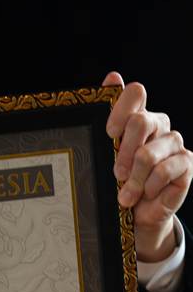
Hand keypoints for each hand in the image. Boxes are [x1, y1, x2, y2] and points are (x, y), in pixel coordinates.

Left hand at [103, 72, 192, 262]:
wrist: (136, 216)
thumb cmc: (119, 184)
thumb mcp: (106, 156)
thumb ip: (110, 122)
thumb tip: (113, 76)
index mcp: (137, 117)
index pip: (135, 94)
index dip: (121, 110)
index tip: (110, 133)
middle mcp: (158, 125)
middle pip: (141, 121)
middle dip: (123, 152)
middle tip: (116, 174)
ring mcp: (173, 143)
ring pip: (148, 154)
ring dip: (133, 180)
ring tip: (126, 196)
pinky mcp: (186, 163)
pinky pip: (164, 171)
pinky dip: (150, 187)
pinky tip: (146, 195)